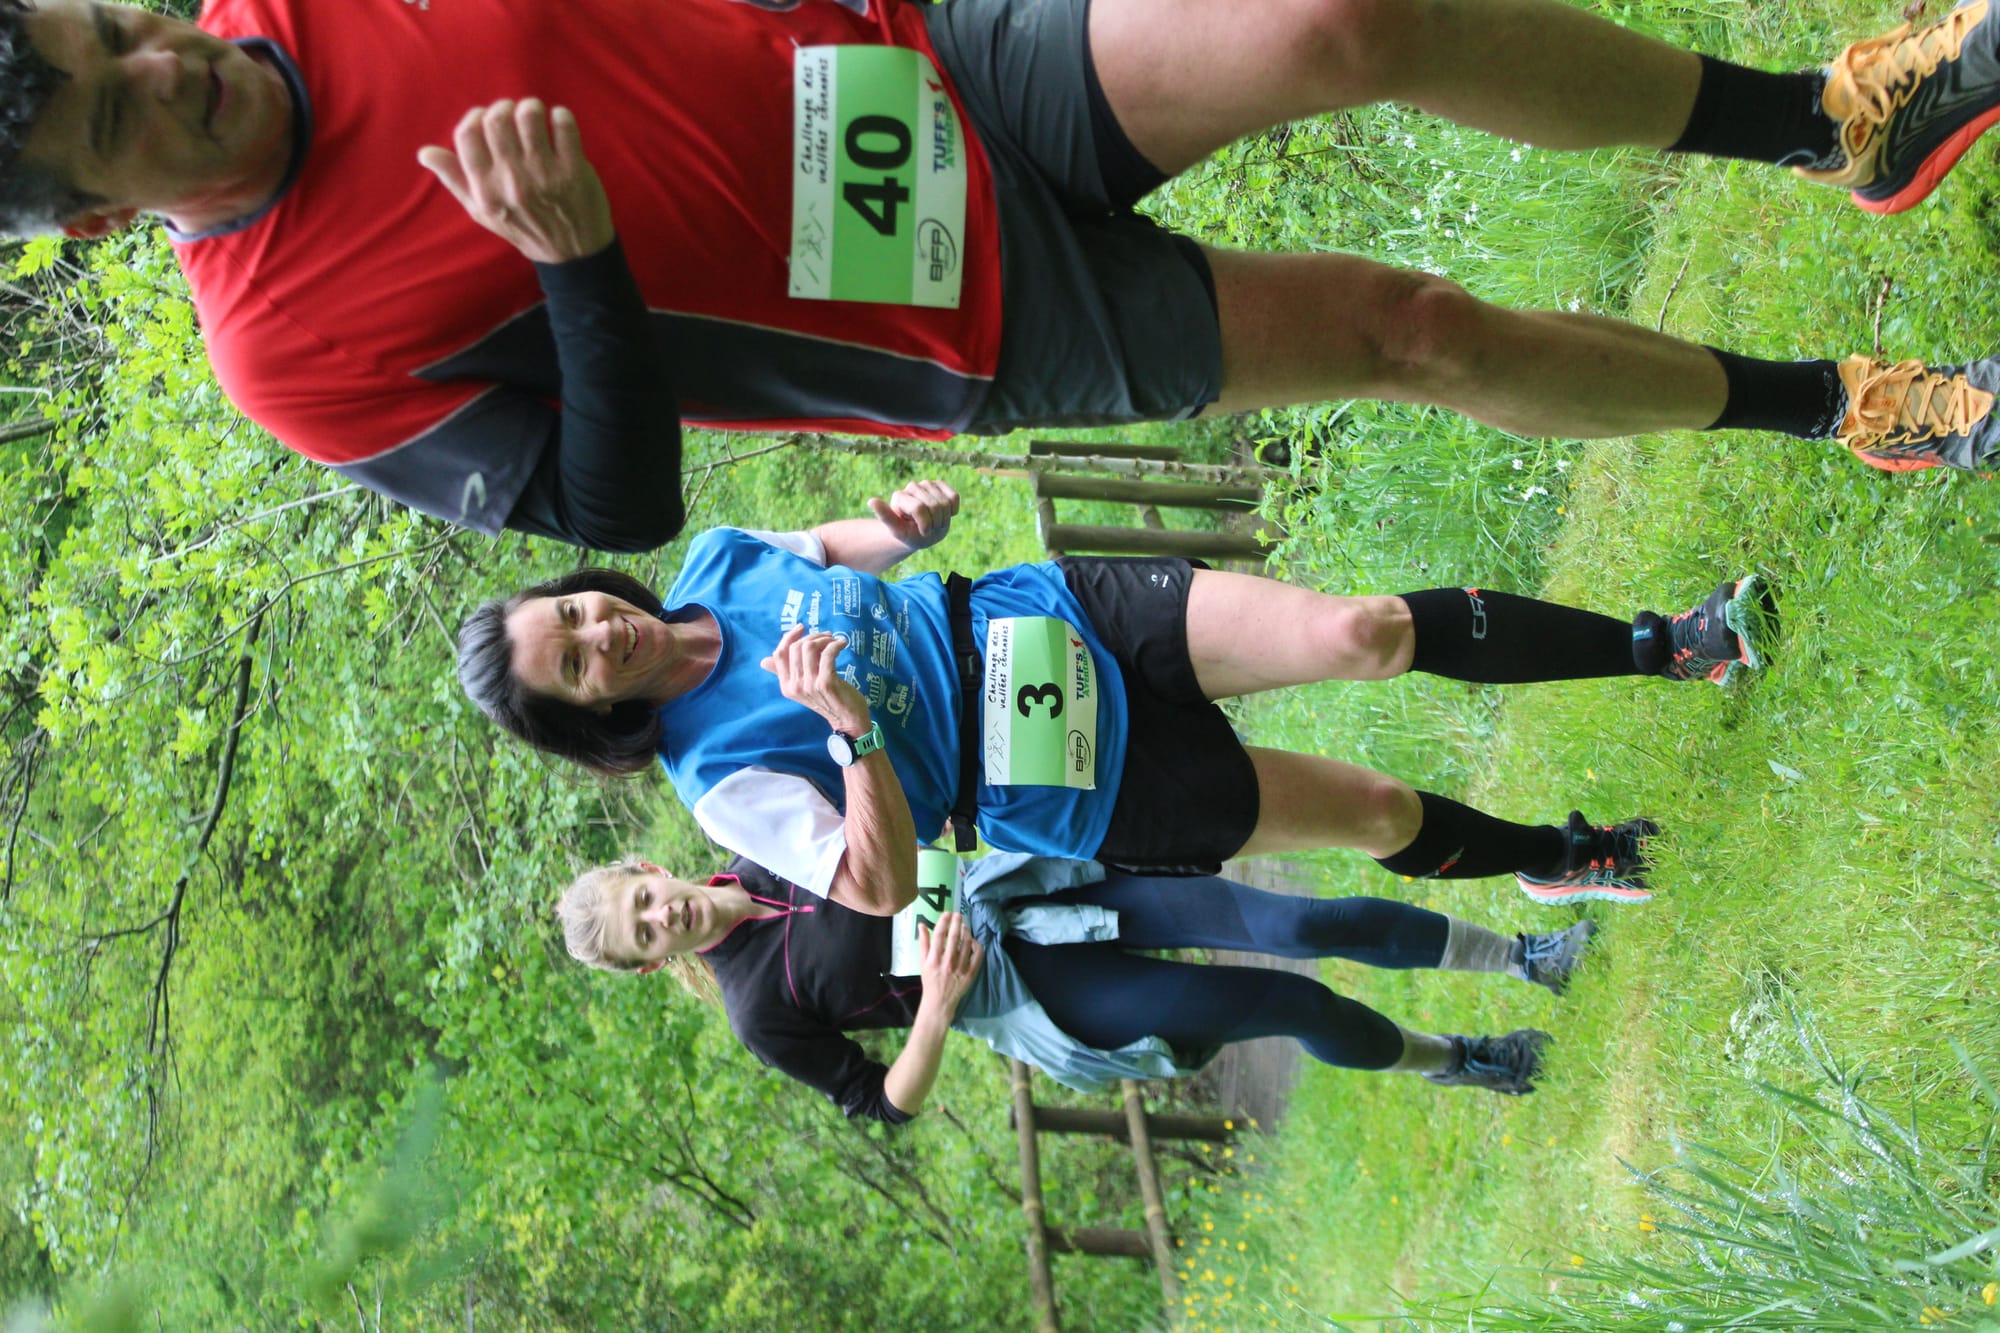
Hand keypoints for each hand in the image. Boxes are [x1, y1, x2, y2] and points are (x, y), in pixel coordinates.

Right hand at [418, 100, 614, 263]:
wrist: (571, 253)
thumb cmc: (522, 228)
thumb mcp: (482, 211)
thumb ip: (454, 179)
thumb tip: (425, 153)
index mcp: (485, 188)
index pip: (467, 135)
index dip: (475, 117)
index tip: (487, 119)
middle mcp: (512, 181)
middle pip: (496, 120)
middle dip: (504, 107)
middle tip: (513, 112)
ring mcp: (544, 175)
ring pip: (529, 117)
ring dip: (530, 107)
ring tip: (534, 114)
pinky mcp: (574, 171)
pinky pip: (564, 126)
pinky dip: (561, 117)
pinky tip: (558, 123)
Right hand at [760, 626, 870, 733]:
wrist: (847, 720)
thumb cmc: (828, 700)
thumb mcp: (803, 687)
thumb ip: (786, 673)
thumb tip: (764, 661)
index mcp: (786, 686)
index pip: (779, 654)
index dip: (789, 637)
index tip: (802, 627)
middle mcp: (795, 686)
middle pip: (796, 647)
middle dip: (813, 636)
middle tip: (827, 637)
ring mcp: (810, 685)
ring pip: (810, 648)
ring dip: (825, 639)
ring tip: (835, 641)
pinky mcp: (826, 683)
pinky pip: (827, 654)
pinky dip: (836, 644)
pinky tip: (842, 644)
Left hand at [867, 479, 958, 549]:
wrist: (921, 534)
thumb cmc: (908, 534)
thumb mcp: (897, 531)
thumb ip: (885, 517)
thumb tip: (871, 501)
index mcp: (899, 497)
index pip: (919, 508)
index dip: (925, 525)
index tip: (921, 533)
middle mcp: (911, 487)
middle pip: (933, 505)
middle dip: (935, 523)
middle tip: (928, 529)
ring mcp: (926, 484)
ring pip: (944, 502)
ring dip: (944, 518)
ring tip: (935, 523)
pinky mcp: (940, 485)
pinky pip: (954, 497)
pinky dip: (953, 510)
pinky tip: (946, 514)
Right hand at [916, 912, 982, 1017]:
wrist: (940, 1001)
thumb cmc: (930, 980)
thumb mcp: (922, 962)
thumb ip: (923, 943)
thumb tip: (921, 925)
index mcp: (933, 959)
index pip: (939, 935)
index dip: (943, 921)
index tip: (947, 913)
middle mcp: (947, 963)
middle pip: (954, 937)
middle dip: (957, 923)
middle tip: (958, 915)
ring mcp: (960, 968)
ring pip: (966, 944)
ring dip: (966, 932)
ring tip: (964, 926)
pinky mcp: (970, 974)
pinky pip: (977, 955)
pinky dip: (976, 945)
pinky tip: (973, 941)